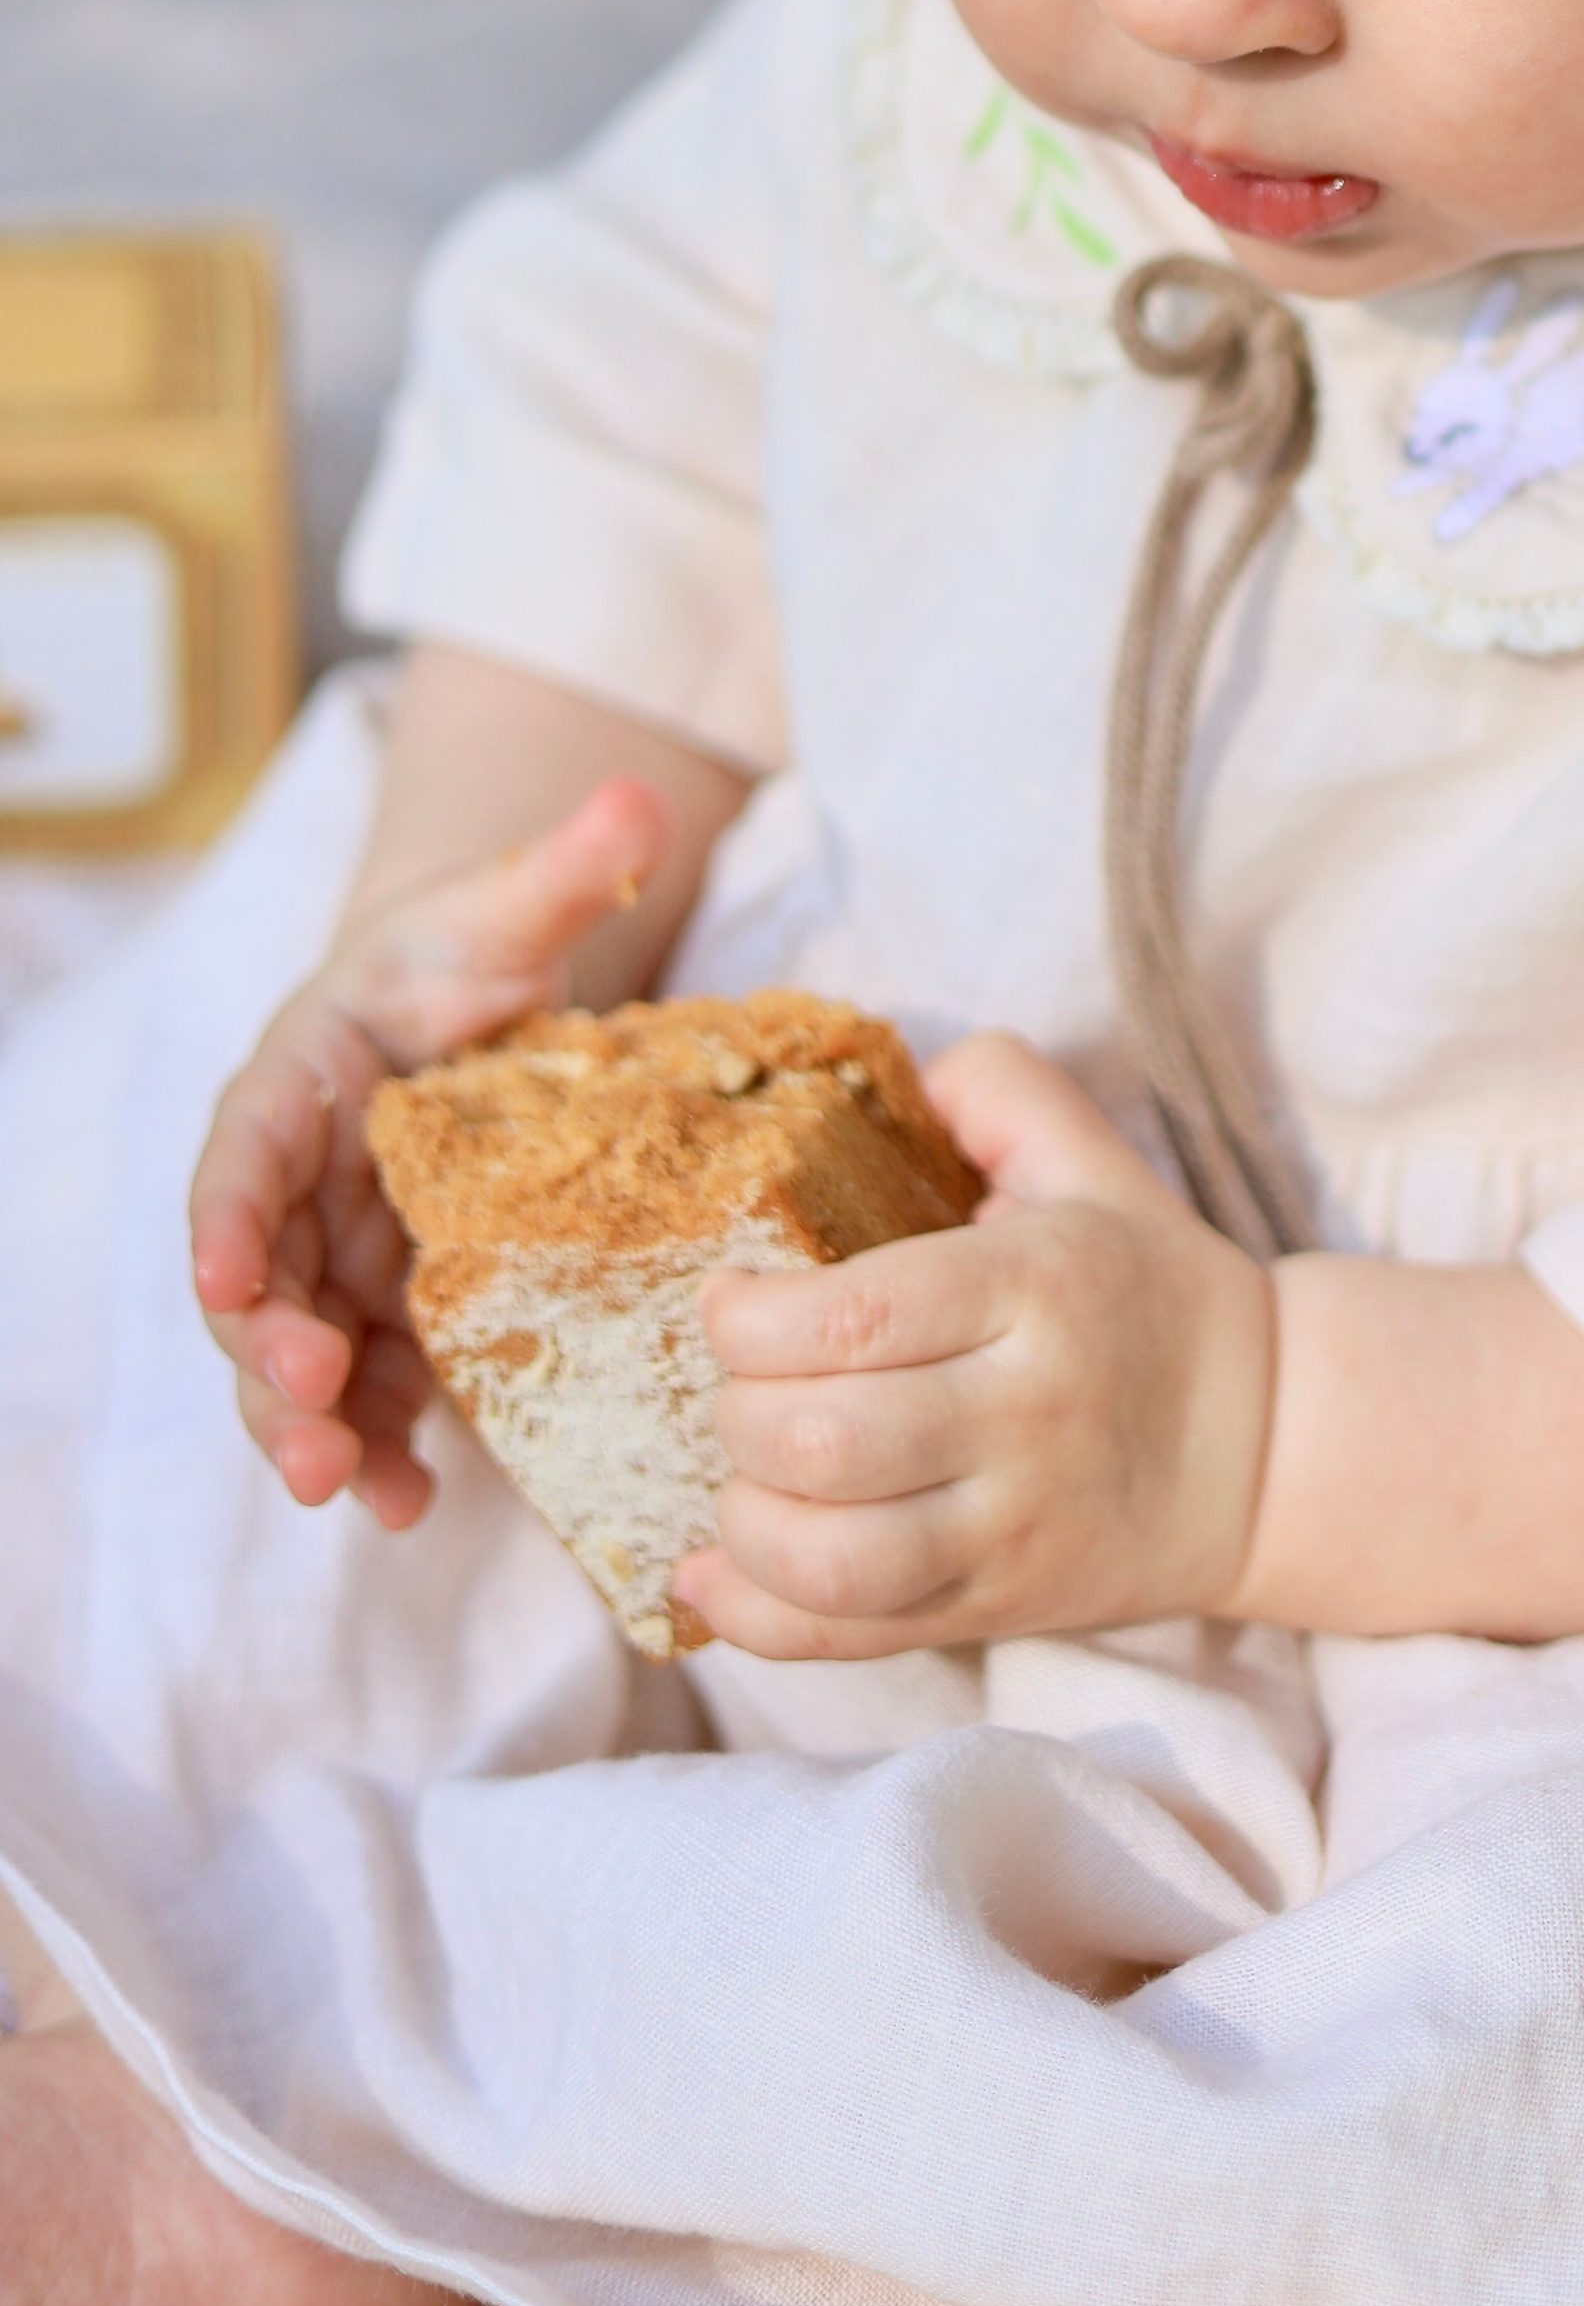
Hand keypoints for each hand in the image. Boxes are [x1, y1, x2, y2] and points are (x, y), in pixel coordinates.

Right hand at [188, 777, 673, 1527]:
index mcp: (299, 1079)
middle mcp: (297, 1183)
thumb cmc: (473, 951)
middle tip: (313, 1412)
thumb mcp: (514, 908)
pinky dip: (383, 1446)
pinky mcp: (390, 1308)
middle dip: (270, 1355)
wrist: (481, 1007)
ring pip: (299, 1355)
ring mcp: (337, 1256)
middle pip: (256, 1281)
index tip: (225, 1278)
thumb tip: (636, 801)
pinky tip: (414, 1504)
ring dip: (314, 1426)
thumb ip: (566, 867)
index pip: (243, 1151)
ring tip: (355, 1490)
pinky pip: (370, 1388)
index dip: (226, 1218)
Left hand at [671, 1035, 1276, 1657]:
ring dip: (746, 1518)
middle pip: (823, 1439)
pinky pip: (851, 1637)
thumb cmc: (1153, 1292)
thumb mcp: (1096, 1163)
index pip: (856, 1316)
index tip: (729, 1299)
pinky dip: (756, 1616)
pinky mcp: (997, 1607)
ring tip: (744, 1474)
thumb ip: (996, 1089)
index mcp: (1034, 1290)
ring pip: (832, 1557)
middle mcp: (1022, 1415)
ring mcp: (1011, 1526)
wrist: (1269, 1447)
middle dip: (737, 1412)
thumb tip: (893, 1071)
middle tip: (743, 1384)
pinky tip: (711, 1572)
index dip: (752, 1317)